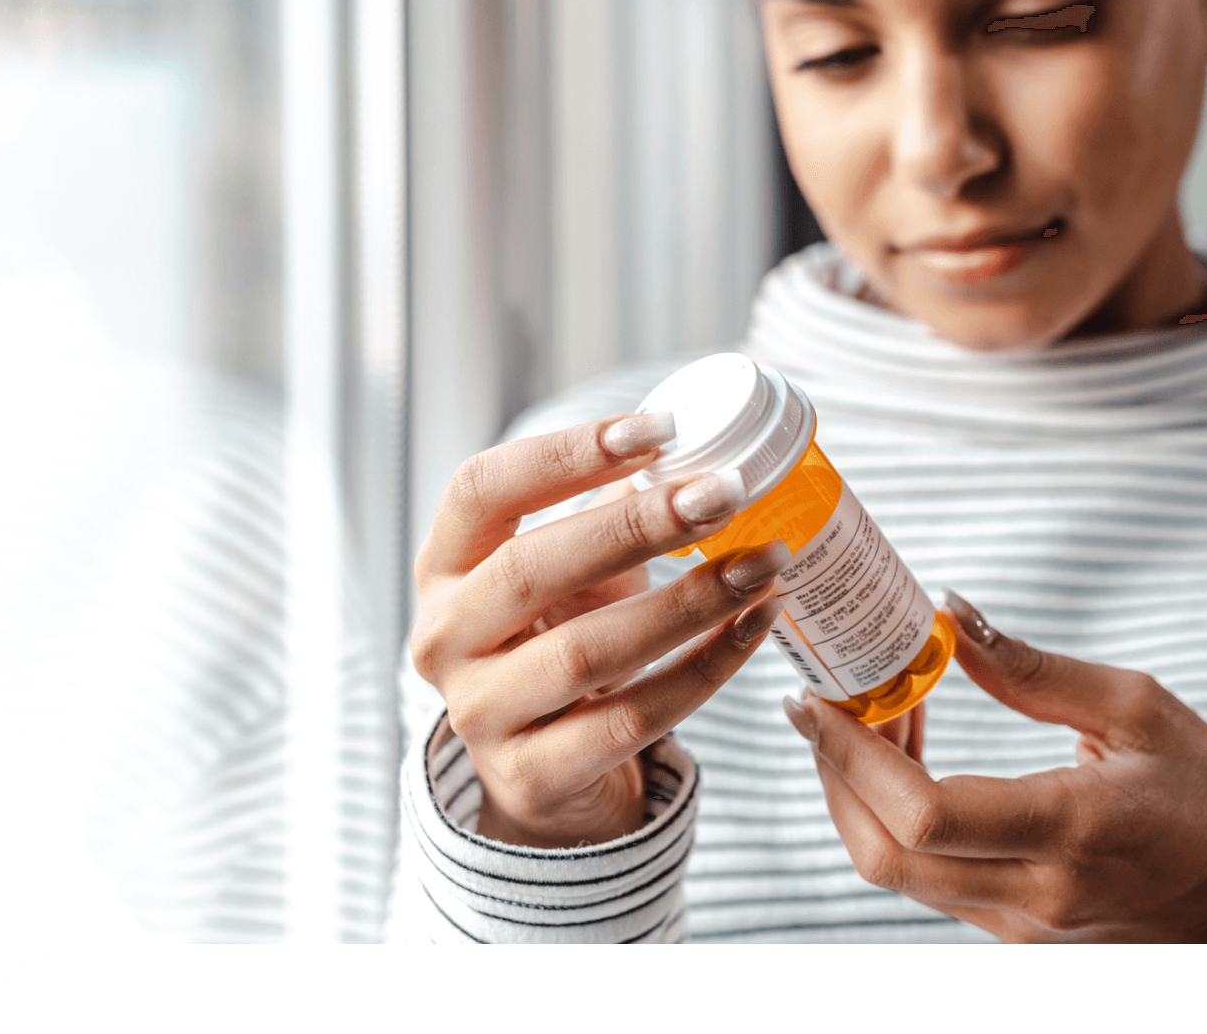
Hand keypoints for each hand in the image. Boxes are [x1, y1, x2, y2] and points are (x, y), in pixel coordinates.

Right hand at [411, 411, 791, 848]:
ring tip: (764, 562)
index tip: (660, 429)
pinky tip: (756, 626)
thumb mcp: (570, 576)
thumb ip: (611, 515)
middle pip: (531, 568)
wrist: (546, 775)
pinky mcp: (531, 777)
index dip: (567, 454)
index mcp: (444, 569)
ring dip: (689, 602)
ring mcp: (479, 715)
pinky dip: (705, 669)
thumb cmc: (561, 644)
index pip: (480, 489)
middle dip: (637, 525)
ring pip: (586, 652)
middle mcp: (443, 640)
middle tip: (726, 493)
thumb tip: (699, 447)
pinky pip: (632, 719)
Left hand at [781, 590, 1206, 942]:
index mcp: (1069, 831)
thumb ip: (1031, 669)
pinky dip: (897, 820)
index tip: (816, 700)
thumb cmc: (1205, 791)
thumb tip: (946, 615)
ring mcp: (1018, 926)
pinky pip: (927, 880)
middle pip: (883, 854)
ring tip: (878, 717)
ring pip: (895, 872)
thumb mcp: (1138, 706)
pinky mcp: (1013, 933)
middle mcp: (1033, 894)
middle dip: (834, 774)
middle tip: (830, 701)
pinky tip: (911, 762)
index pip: (922, 813)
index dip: (850, 757)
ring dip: (861, 795)